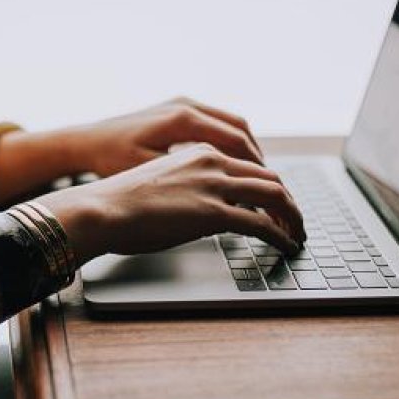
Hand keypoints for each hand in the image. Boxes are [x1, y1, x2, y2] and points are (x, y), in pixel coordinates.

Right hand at [33, 144, 304, 262]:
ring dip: (292, 217)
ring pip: (274, 195)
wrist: (101, 209)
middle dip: (288, 201)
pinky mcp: (214, 213)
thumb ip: (185, 188)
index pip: (248, 164)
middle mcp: (212, 162)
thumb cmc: (118, 202)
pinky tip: (286, 246)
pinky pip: (262, 224)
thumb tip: (196, 210)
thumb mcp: (158, 183)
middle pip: (269, 177)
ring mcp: (214, 186)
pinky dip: (281, 235)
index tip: (275, 203)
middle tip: (295, 220)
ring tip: (297, 234)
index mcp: (198, 152)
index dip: (268, 185)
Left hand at [63, 97, 263, 177]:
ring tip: (256, 177)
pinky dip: (230, 142)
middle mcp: (186, 105)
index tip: (268, 189)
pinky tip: (231, 164)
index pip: (236, 141)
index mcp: (183, 119)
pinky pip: (215, 123)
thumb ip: (188, 180)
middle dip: (257, 159)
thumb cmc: (110, 160)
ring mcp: (182, 104)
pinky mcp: (176, 109)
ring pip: (230, 124)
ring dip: (246, 149)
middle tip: (269, 185)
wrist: (85, 141)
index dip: (256, 167)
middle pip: (239, 129)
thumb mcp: (150, 173)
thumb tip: (225, 196)